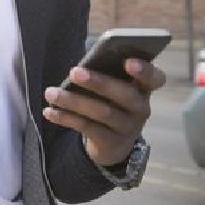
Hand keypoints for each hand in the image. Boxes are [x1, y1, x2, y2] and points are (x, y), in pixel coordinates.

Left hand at [43, 58, 165, 166]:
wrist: (112, 142)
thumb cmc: (109, 101)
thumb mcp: (112, 88)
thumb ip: (105, 73)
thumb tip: (82, 65)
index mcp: (143, 88)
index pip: (155, 79)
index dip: (144, 70)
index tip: (128, 61)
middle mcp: (141, 108)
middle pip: (124, 95)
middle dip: (99, 82)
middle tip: (73, 71)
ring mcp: (128, 128)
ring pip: (102, 113)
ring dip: (73, 101)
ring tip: (50, 92)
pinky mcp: (111, 143)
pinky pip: (88, 128)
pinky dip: (66, 118)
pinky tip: (49, 111)